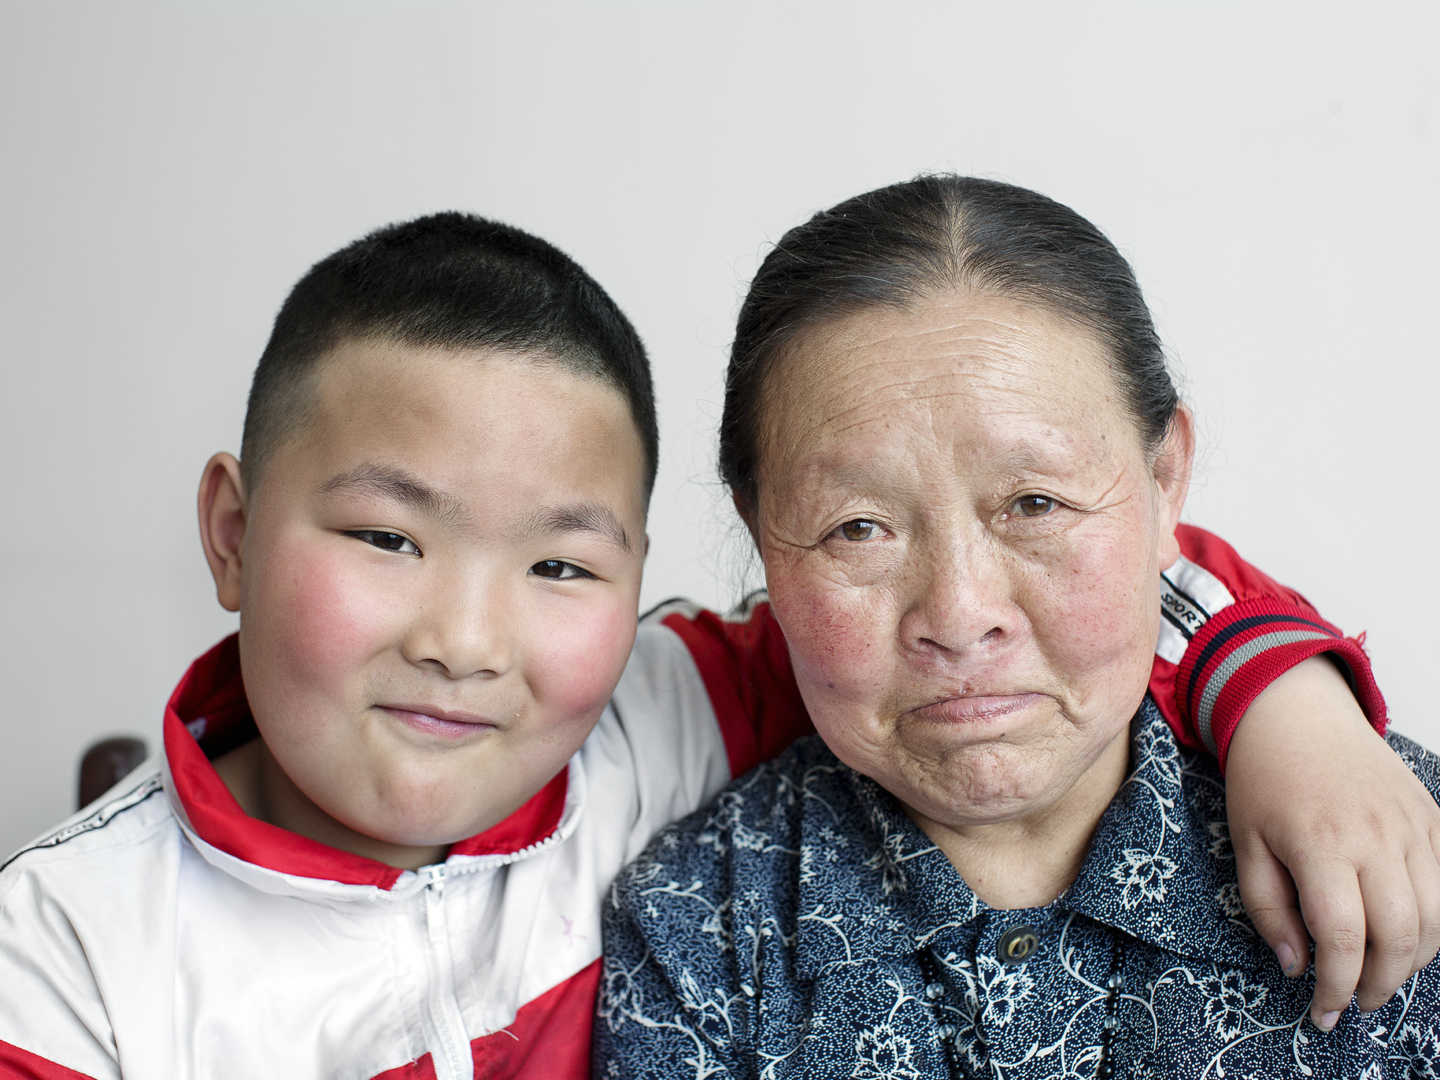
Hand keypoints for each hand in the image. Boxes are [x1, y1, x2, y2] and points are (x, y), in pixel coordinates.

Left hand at [1226, 655, 1439, 1029]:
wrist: (1297, 714)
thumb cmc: (1263, 779)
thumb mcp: (1244, 843)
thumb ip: (1267, 909)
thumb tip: (1297, 967)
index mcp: (1320, 844)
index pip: (1342, 938)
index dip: (1335, 986)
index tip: (1321, 1012)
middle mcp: (1375, 837)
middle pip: (1400, 937)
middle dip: (1379, 984)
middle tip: (1353, 1000)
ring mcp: (1412, 827)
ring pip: (1435, 919)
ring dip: (1413, 961)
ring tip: (1378, 972)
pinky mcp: (1432, 819)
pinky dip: (1433, 922)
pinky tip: (1402, 933)